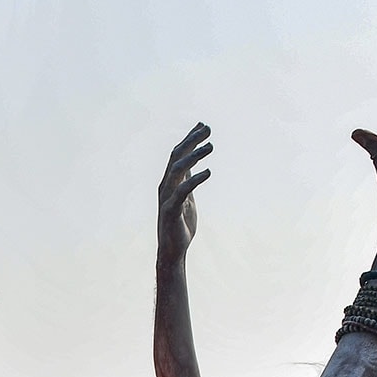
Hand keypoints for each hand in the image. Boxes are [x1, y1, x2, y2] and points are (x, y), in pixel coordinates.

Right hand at [157, 123, 212, 266]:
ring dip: (194, 156)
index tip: (203, 126)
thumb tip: (194, 168)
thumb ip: (188, 183)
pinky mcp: (171, 210)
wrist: (173, 250)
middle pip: (176, 156)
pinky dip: (195, 180)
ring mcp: (167, 197)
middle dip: (191, 140)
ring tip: (211, 146)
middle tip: (208, 128)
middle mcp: (165, 186)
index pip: (178, 154)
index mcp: (170, 182)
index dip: (189, 138)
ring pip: (178, 170)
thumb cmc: (180, 226)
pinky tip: (209, 172)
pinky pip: (183, 191)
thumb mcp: (187, 199)